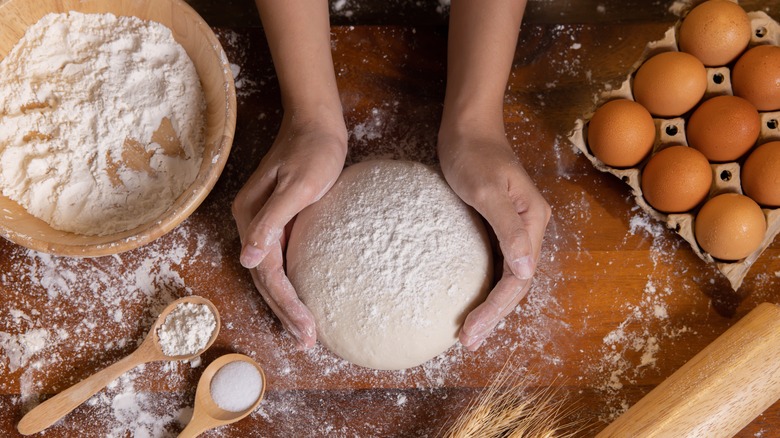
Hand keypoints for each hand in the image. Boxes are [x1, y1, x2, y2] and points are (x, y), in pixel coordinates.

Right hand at [232, 111, 346, 347]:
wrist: (316, 124)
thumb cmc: (312, 151)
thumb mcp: (297, 186)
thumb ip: (272, 220)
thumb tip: (248, 258)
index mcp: (250, 217)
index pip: (266, 272)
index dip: (286, 304)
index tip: (306, 329)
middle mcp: (250, 224)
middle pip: (264, 278)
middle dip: (285, 312)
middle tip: (307, 341)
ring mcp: (262, 224)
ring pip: (270, 273)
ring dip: (285, 303)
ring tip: (304, 331)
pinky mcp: (278, 221)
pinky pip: (280, 261)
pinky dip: (290, 284)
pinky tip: (303, 299)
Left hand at [438, 126, 550, 350]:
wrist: (467, 125)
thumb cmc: (473, 152)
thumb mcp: (486, 189)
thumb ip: (508, 229)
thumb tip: (528, 270)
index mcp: (533, 221)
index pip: (519, 278)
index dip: (496, 309)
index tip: (471, 331)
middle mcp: (531, 228)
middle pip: (517, 283)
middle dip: (494, 315)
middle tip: (468, 342)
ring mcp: (516, 227)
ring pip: (509, 277)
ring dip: (491, 306)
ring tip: (470, 332)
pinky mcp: (499, 224)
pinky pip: (497, 264)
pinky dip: (485, 287)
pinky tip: (470, 300)